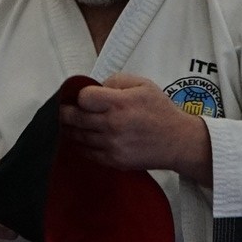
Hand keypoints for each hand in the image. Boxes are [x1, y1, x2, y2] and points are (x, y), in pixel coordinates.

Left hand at [60, 76, 213, 181]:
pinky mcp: (113, 160)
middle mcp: (113, 125)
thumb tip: (95, 87)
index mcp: (120, 103)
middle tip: (63, 109)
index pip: (83, 98)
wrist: (178, 141)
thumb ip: (116, 81)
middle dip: (65, 112)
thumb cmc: (161, 111)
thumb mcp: (143, 84)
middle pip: (73, 118)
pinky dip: (81, 144)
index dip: (78, 95)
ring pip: (77, 136)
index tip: (81, 97)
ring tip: (69, 123)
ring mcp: (112, 145)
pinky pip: (86, 152)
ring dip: (70, 129)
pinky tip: (82, 138)